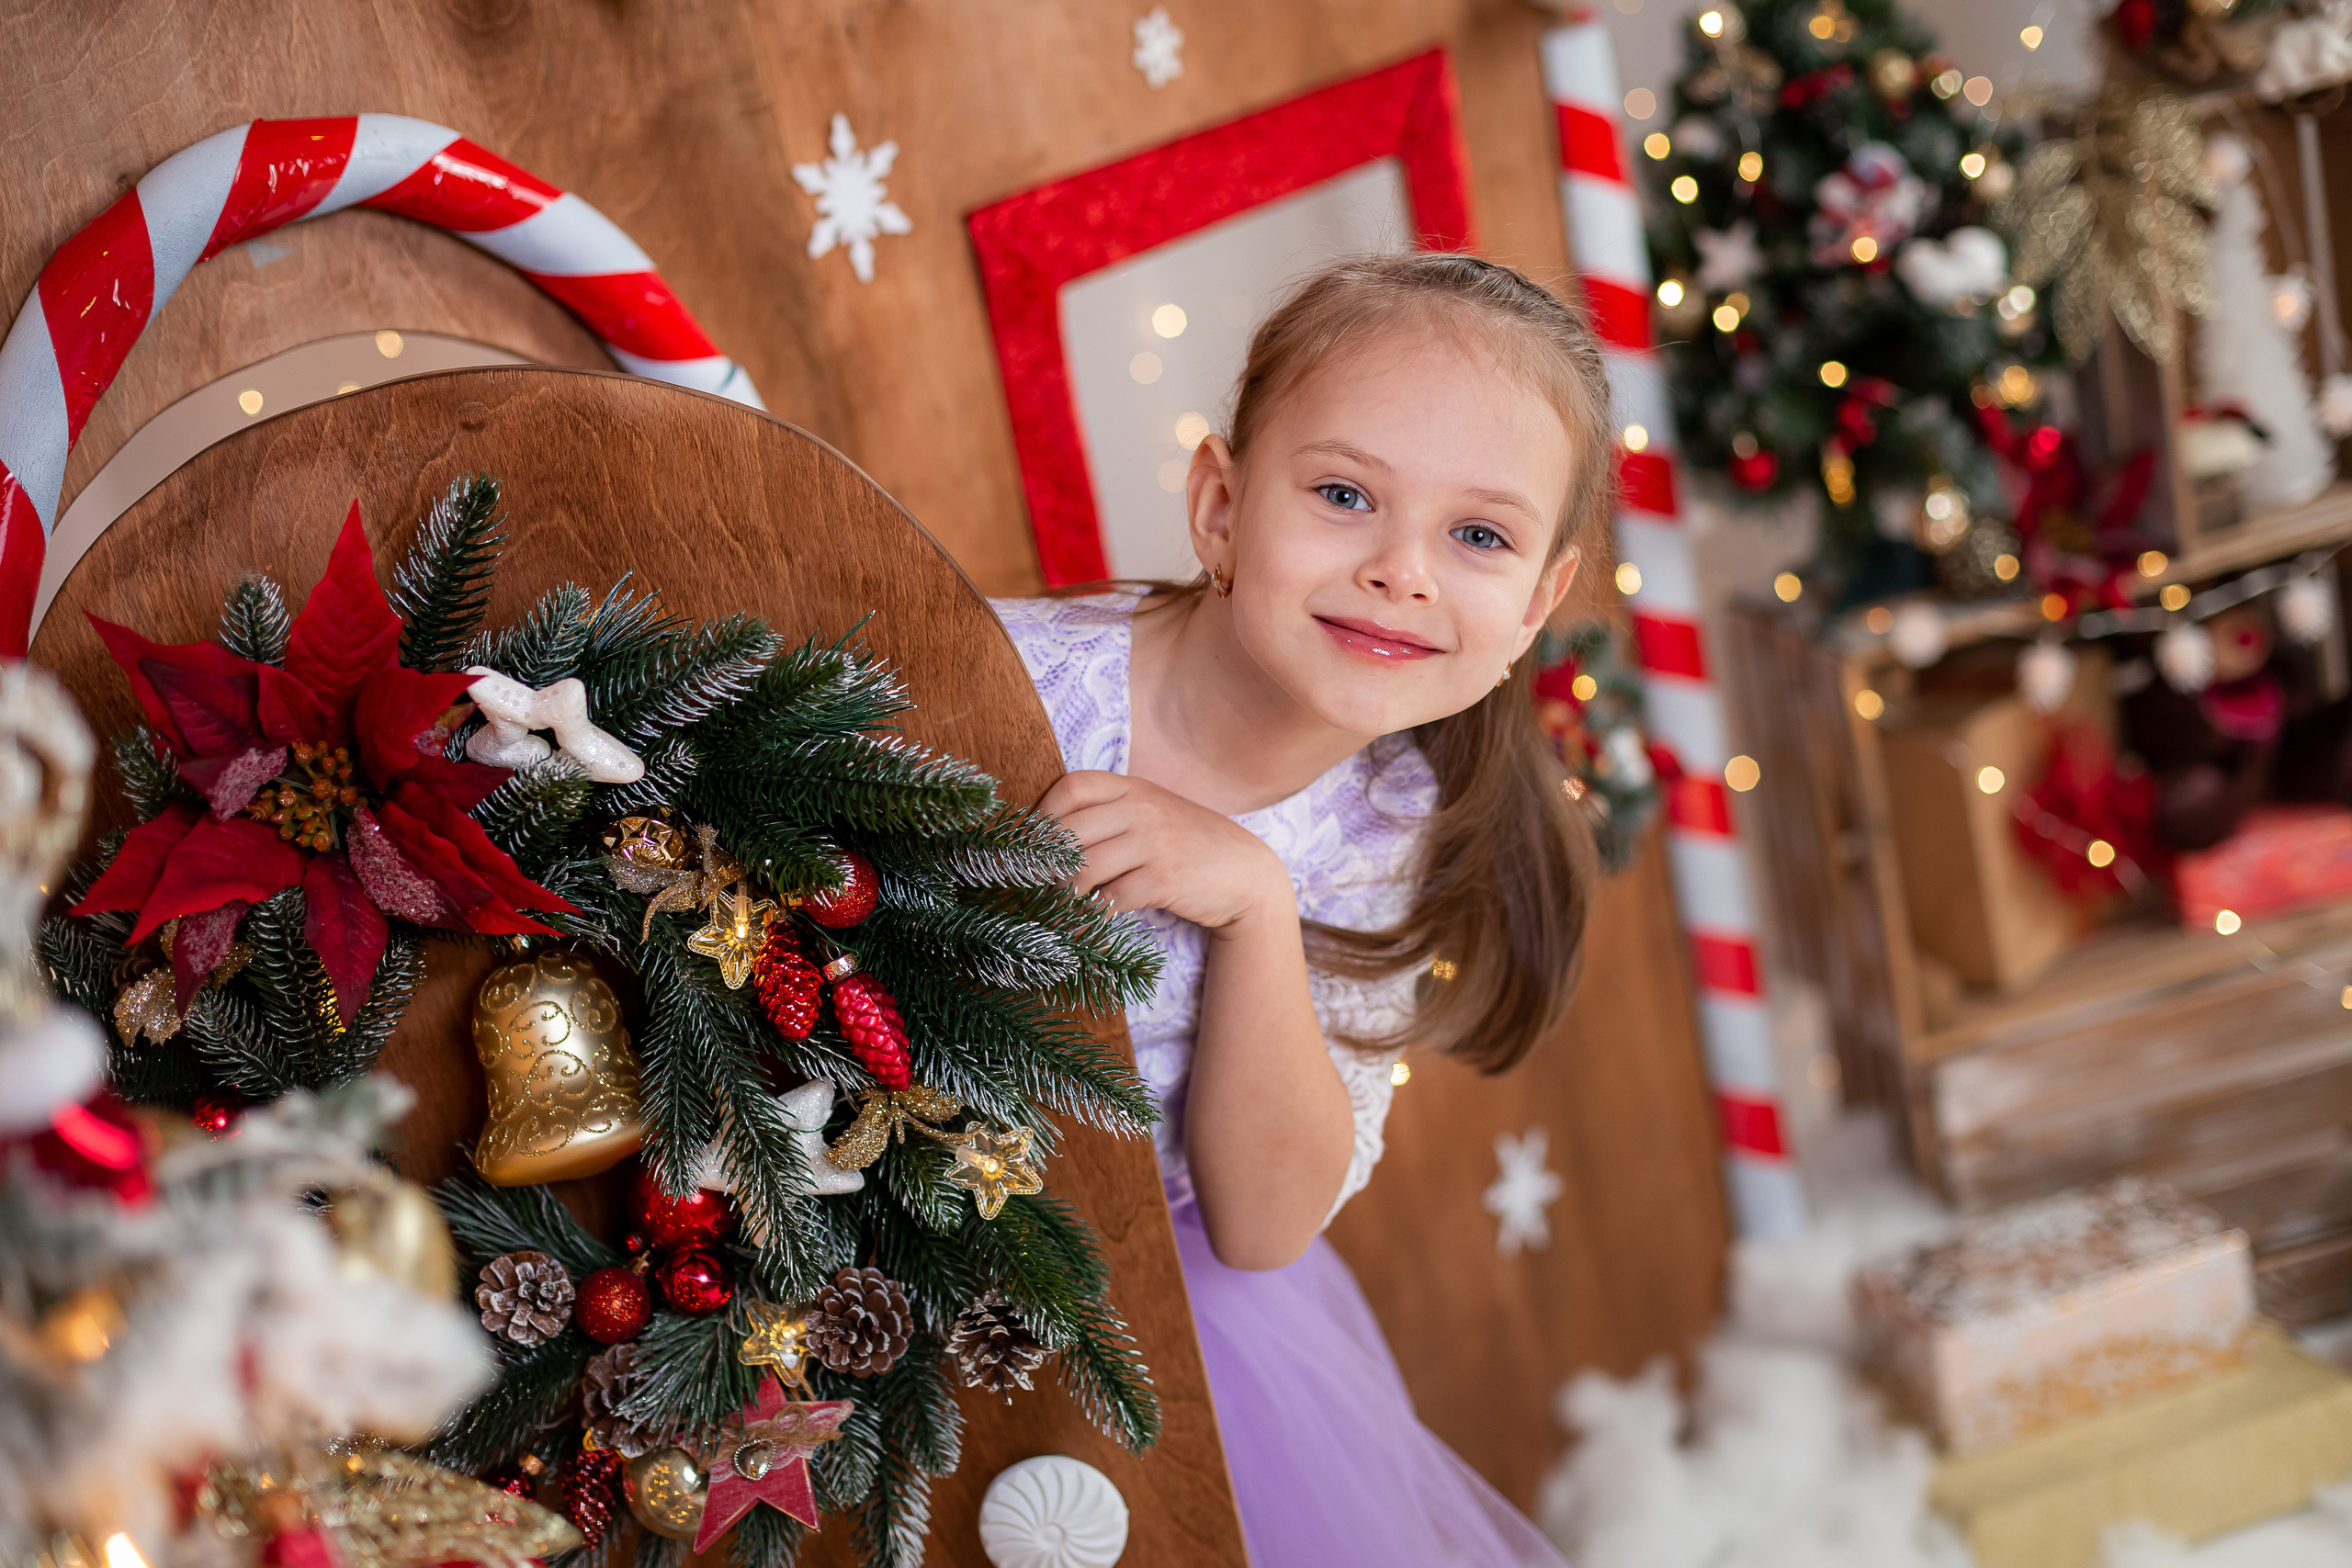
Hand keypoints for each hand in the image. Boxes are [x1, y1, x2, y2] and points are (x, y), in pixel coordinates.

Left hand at [1039, 770, 1292, 930]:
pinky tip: (1082, 926)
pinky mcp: (1164, 879)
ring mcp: (1154, 842)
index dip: (1043, 815)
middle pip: (1069, 830)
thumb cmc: (1190, 845)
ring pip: (1083, 867)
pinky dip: (1089, 917)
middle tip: (1032, 885)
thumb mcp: (1154, 815)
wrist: (1246, 873)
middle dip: (1042, 863)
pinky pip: (1110, 900)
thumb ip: (1113, 815)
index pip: (1073, 786)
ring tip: (1054, 907)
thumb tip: (1051, 837)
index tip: (1032, 844)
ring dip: (1062, 893)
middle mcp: (1142, 809)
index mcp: (1133, 789)